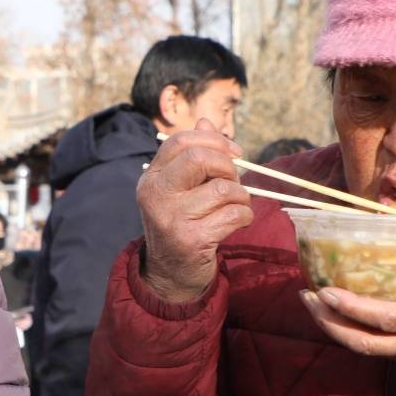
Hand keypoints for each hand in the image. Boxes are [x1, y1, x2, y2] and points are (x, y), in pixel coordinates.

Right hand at [136, 121, 253, 302]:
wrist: (171, 274)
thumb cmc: (182, 223)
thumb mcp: (180, 188)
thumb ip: (194, 156)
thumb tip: (206, 121)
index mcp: (151, 178)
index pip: (181, 141)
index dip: (214, 140)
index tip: (234, 152)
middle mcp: (156, 195)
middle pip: (199, 158)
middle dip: (228, 166)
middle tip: (234, 181)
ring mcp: (171, 218)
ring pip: (223, 189)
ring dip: (241, 196)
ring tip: (237, 205)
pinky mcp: (191, 240)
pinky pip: (233, 215)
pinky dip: (244, 216)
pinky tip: (238, 221)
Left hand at [300, 196, 395, 384]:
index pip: (386, 320)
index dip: (353, 309)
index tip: (326, 291)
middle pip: (362, 342)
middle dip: (329, 322)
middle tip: (306, 296)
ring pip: (365, 349)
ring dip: (336, 329)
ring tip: (314, 304)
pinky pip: (376, 350)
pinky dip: (354, 333)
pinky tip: (340, 314)